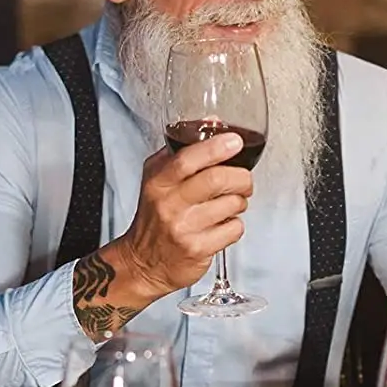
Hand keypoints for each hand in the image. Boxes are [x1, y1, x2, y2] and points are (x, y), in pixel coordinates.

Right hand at [75, 132, 252, 335]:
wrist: (143, 262)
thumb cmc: (155, 218)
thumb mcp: (157, 179)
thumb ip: (181, 152)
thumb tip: (212, 124)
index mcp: (158, 181)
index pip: (187, 158)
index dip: (215, 148)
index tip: (234, 141)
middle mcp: (169, 204)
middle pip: (216, 180)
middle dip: (241, 177)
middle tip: (243, 180)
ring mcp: (183, 228)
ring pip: (231, 204)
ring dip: (240, 201)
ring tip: (230, 203)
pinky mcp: (198, 249)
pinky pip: (234, 229)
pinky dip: (236, 225)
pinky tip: (222, 225)